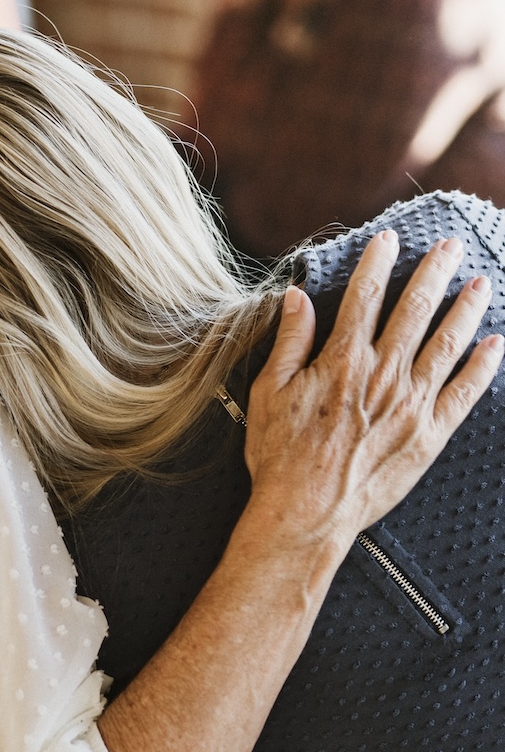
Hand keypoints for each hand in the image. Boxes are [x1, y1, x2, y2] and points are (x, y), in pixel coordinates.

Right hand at [245, 231, 502, 549]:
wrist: (305, 513)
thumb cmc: (281, 455)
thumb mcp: (270, 391)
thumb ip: (290, 341)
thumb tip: (296, 296)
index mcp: (342, 360)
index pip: (365, 296)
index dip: (379, 262)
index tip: (390, 239)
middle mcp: (383, 375)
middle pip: (414, 310)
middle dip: (434, 272)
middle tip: (450, 245)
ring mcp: (411, 405)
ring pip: (447, 343)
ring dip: (465, 308)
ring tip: (481, 282)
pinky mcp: (429, 435)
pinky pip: (464, 393)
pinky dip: (483, 366)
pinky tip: (495, 343)